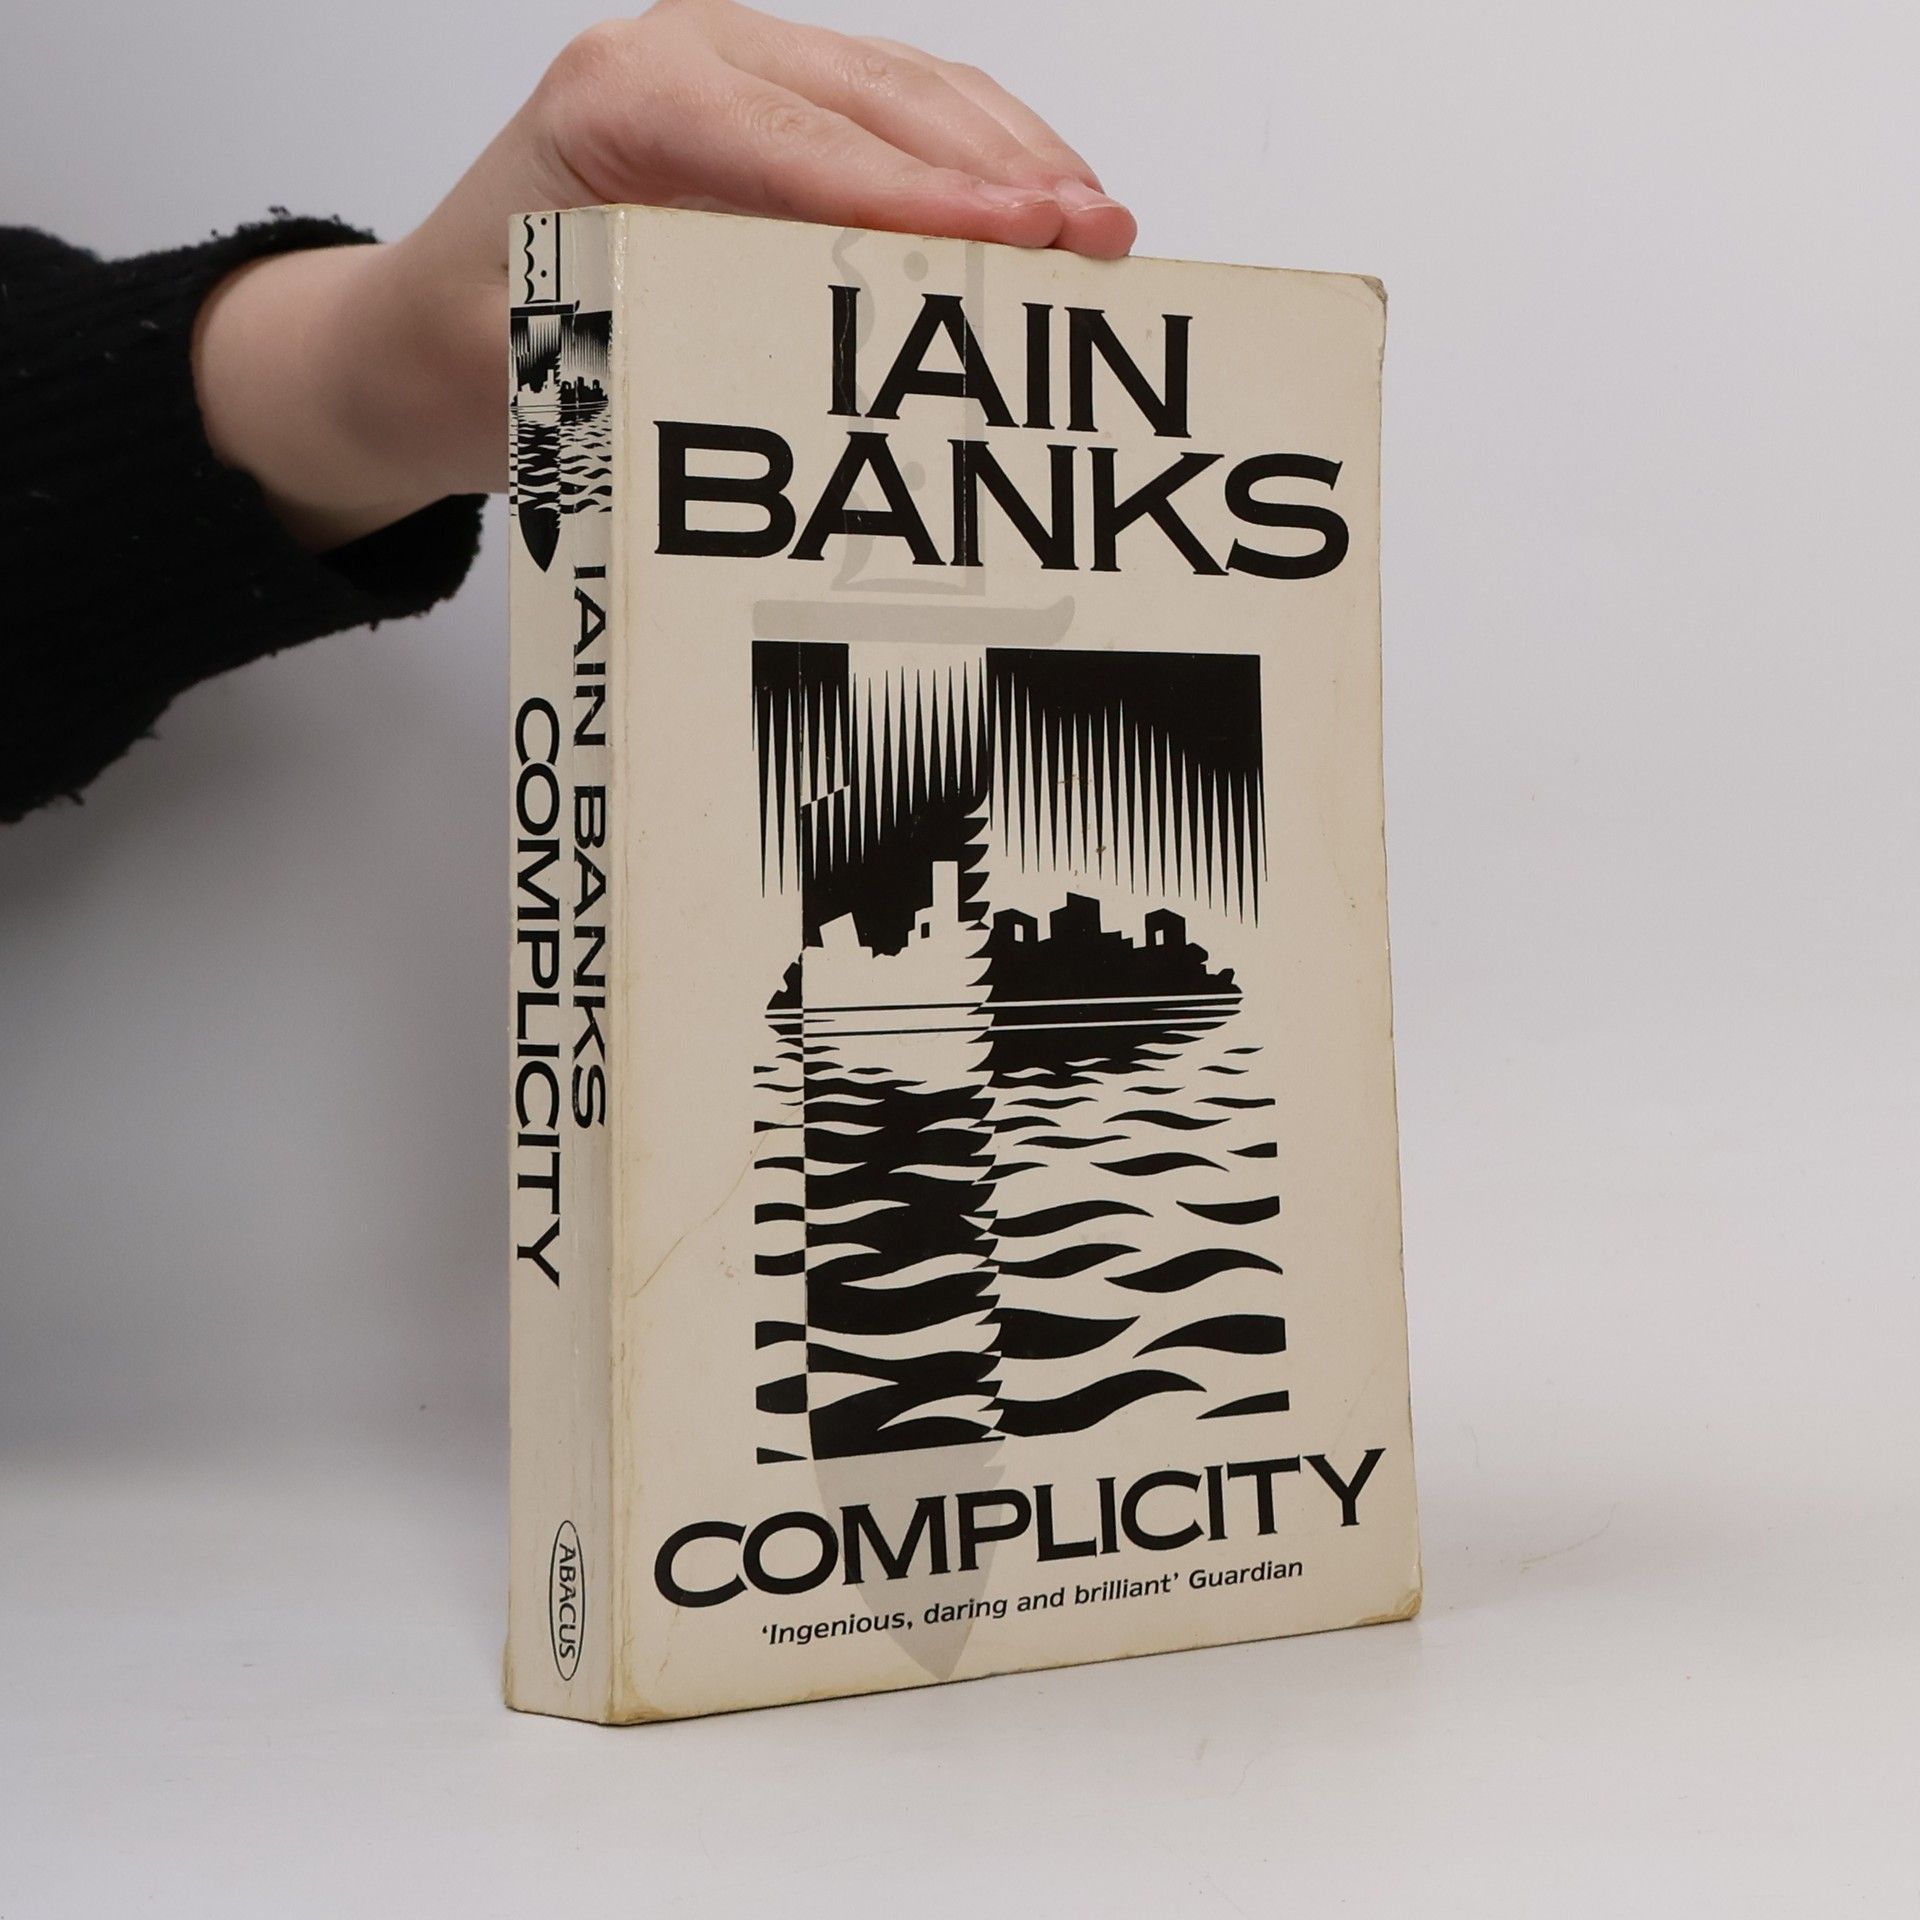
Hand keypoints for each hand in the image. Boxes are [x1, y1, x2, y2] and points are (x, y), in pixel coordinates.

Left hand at [193, 0, 1136, 549]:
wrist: (423, 332)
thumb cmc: (477, 345)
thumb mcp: (543, 366)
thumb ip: (661, 349)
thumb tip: (805, 373)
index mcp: (621, 100)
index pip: (803, 142)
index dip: (925, 195)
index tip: (1020, 238)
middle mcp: (685, 59)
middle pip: (880, 102)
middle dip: (1002, 174)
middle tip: (1101, 239)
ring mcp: (735, 73)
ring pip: (909, 95)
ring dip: (1013, 162)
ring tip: (1101, 228)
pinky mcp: (772, 112)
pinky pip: (897, 118)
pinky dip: (979, 166)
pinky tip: (1039, 211)